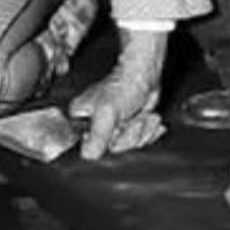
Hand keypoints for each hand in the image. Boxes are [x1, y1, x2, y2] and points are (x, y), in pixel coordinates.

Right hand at [69, 29, 167, 158]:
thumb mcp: (107, 111)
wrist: (144, 75)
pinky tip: (149, 121)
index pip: (91, 147)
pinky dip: (148, 132)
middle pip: (114, 148)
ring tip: (144, 117)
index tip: (119, 131)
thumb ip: (98, 134)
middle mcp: (94, 125)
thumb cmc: (123, 85)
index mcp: (80, 119)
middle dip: (131, 136)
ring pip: (129, 146)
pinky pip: (138, 142)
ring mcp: (111, 127)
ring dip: (142, 132)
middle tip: (135, 120)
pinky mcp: (127, 128)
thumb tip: (87, 155)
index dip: (111, 143)